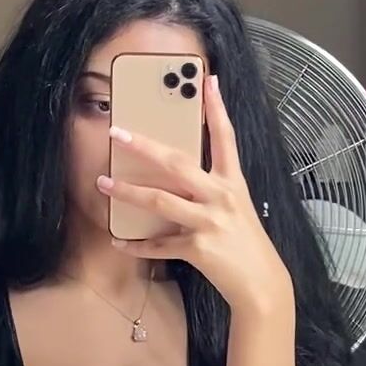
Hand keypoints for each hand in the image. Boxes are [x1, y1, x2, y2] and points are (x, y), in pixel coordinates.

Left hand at [96, 72, 293, 316]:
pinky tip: (120, 242)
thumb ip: (212, 189)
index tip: (206, 81)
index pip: (225, 138)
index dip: (216, 108)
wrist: (262, 284)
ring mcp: (210, 222)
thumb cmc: (246, 243)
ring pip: (161, 201)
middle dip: (145, 147)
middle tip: (118, 133)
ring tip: (104, 184)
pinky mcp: (199, 249)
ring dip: (128, 192)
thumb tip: (178, 173)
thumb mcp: (237, 208)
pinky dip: (138, 245)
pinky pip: (160, 244)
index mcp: (233, 183)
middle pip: (178, 164)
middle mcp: (222, 197)